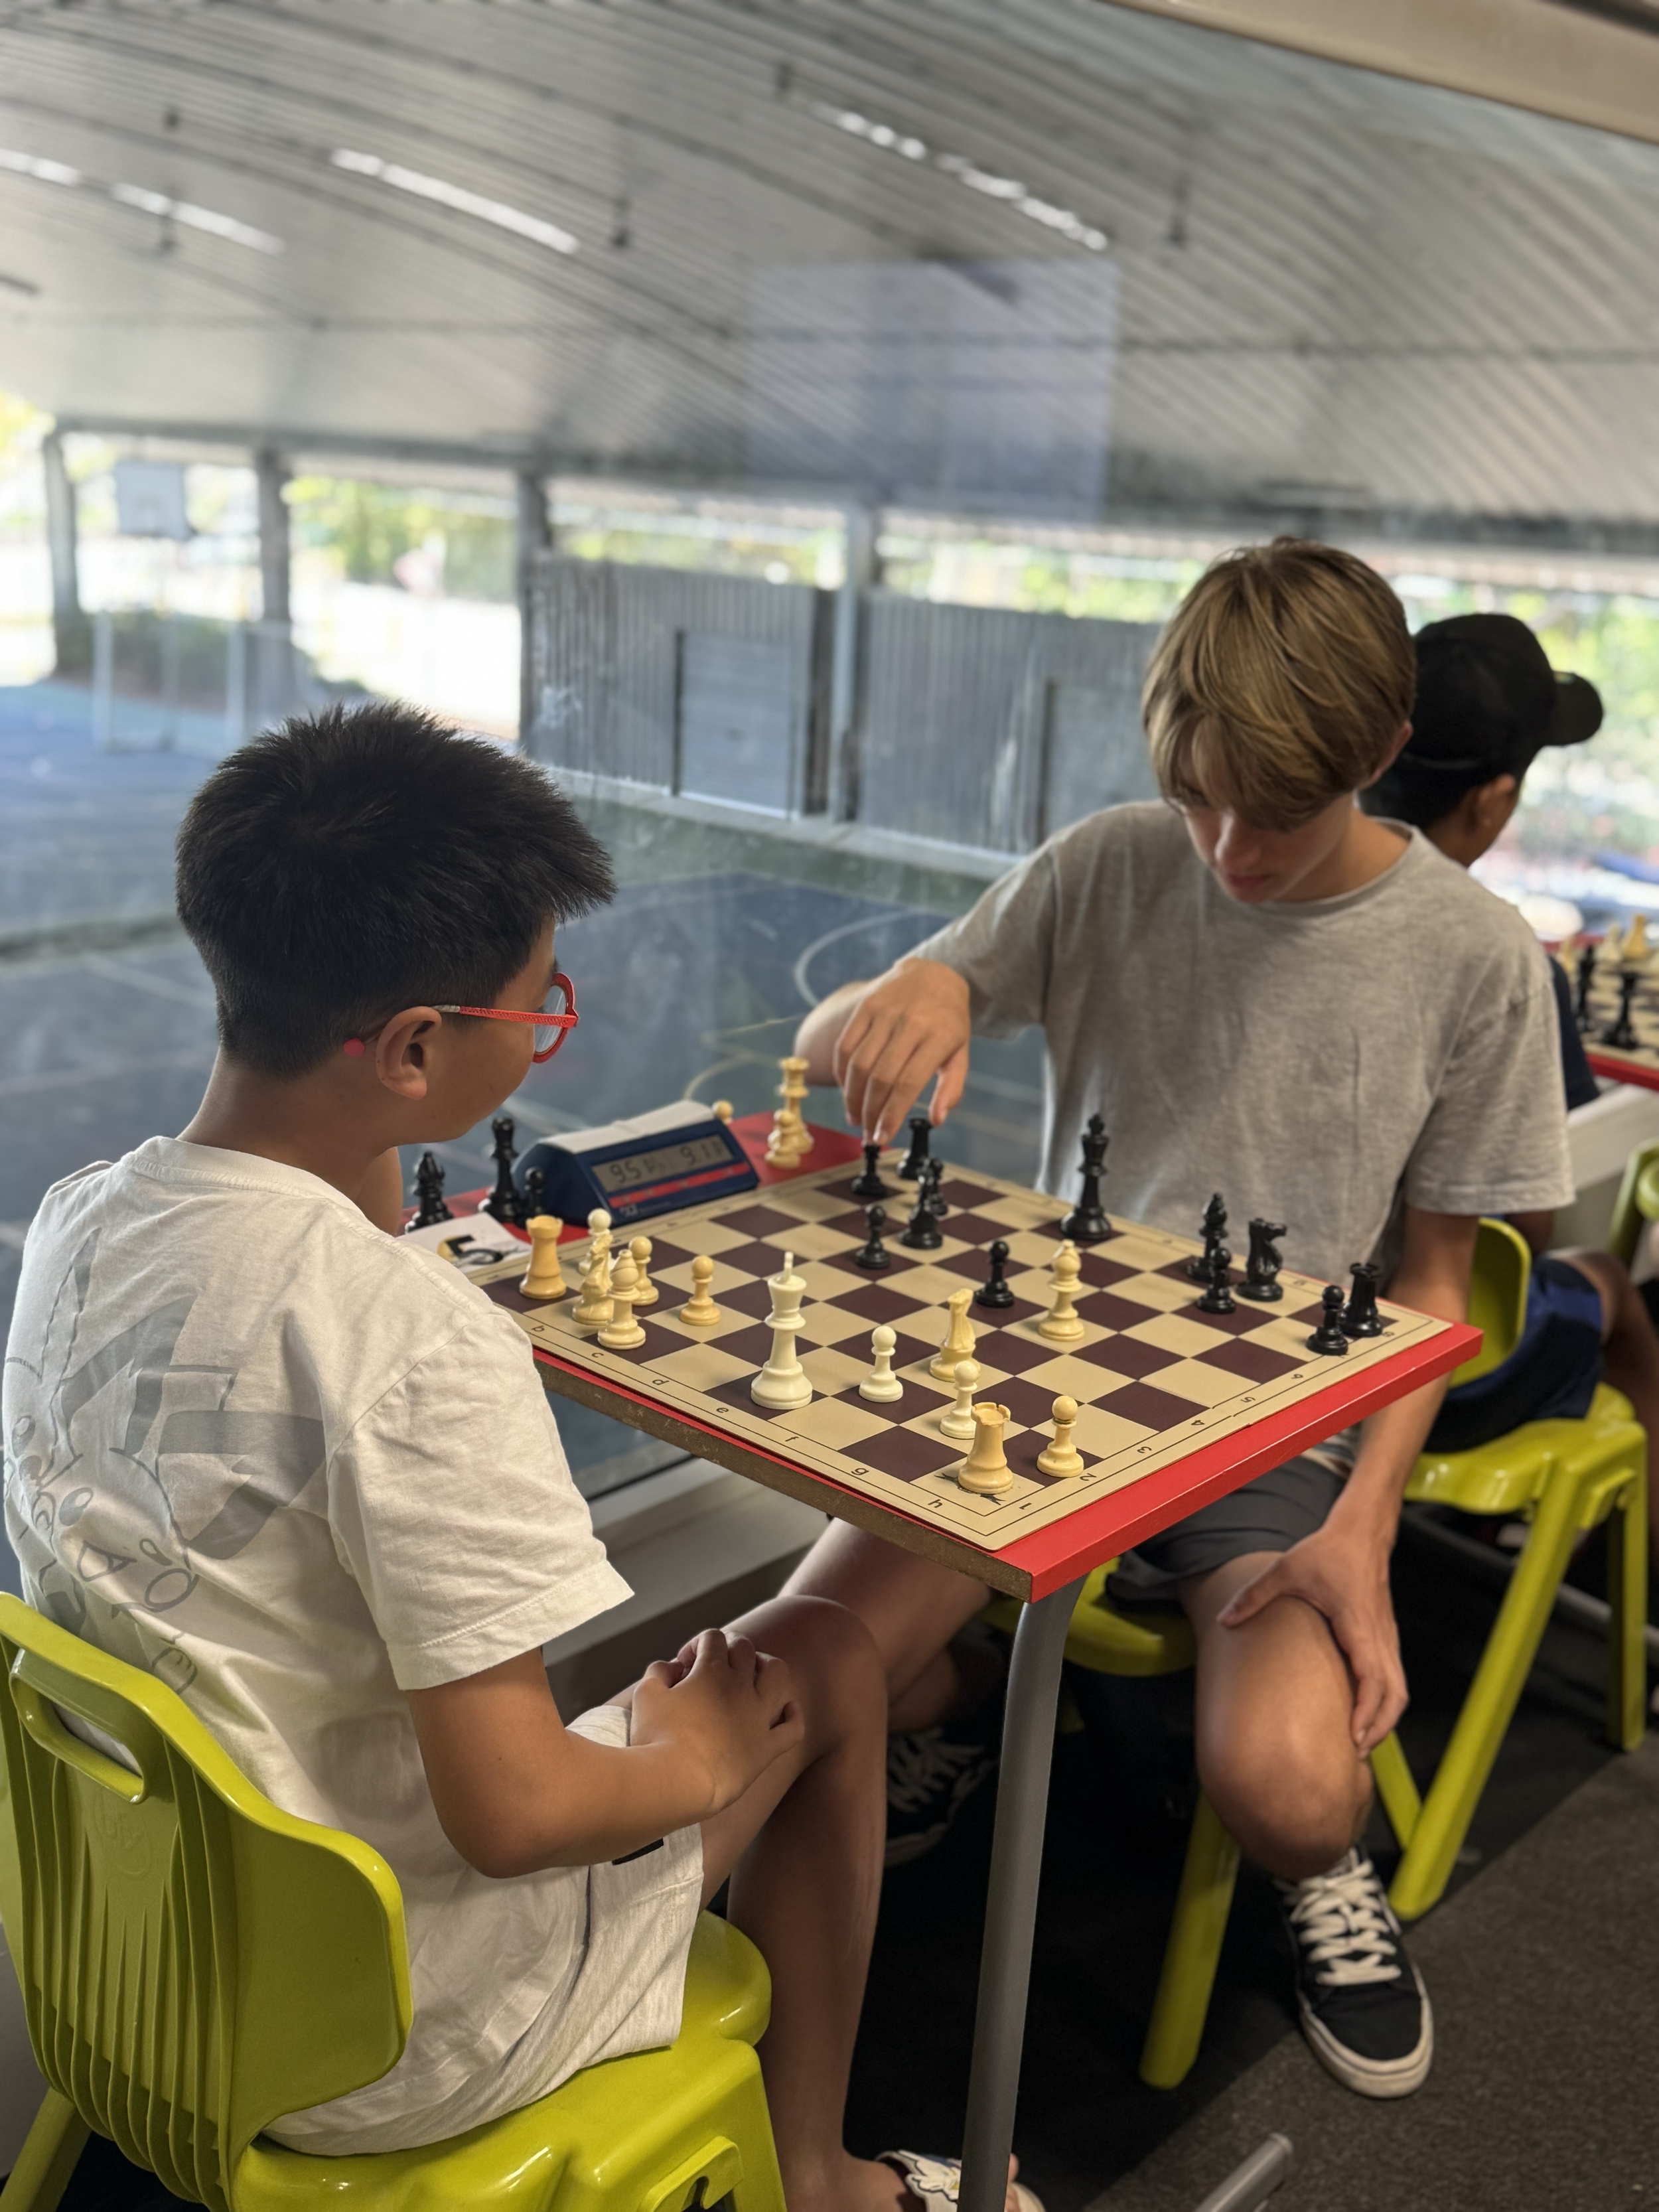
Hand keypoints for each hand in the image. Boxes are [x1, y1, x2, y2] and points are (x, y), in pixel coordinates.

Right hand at [630, 1628, 802, 1816]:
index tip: (684, 1665)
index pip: (713, 1638)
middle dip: (730, 1648)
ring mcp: (758, 1717)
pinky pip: (792, 1729)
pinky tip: (788, 1710)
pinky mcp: (766, 1748)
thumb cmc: (655, 1739)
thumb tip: (672, 1667)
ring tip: (755, 1673)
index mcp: (711, 1671)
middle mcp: (740, 1687)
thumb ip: (658, 1671)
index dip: (698, 1645)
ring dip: (767, 1667)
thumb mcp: (645, 1695)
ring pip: (778, 1675)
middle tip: (715, 1664)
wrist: (676, 1783)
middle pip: (746, 1649)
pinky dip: (793, 1716)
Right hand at [831, 960, 970, 1142]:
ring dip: (852, 1097)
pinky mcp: (865, 1006)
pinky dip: (841, 1074)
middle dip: (870, 1112)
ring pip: (858, 1064)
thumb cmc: (947, 1021)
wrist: (933, 974)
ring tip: (855, 1117)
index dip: (890, 1114)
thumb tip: (937, 1120)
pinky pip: (845, 1045)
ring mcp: (884, 1012)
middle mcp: (909, 1023)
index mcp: (937, 1037)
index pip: (907, 1083)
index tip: (882, 1137)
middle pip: (880, 1077)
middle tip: (868, 1134)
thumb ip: (952, 1088)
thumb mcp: (960, 1053)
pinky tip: (847, 1090)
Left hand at [1218, 1522, 1405, 1753]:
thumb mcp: (1286, 1570)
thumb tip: (1224, 1620)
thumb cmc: (1329, 1551)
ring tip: (1362, 1741)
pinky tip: (1366, 1713)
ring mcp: (1387, 1637)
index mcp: (1358, 1624)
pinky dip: (1385, 1701)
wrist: (1361, 1533)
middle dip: (1380, 1727)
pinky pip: (1393, 1677)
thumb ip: (1253, 1596)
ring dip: (1385, 1717)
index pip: (1374, 1678)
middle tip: (1356, 1752)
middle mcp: (1379, 1636)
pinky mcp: (1385, 1636)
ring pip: (1399, 1688)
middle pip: (1395, 1693)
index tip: (1354, 1737)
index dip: (1368, 1711)